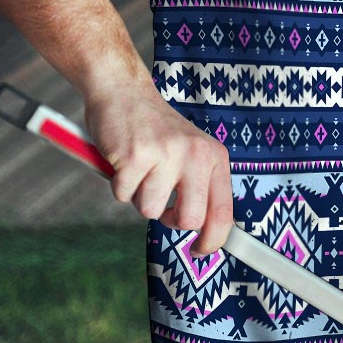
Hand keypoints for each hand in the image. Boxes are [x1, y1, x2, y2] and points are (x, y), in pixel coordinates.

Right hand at [84, 83, 232, 254]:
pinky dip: (118, 184)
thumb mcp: (191, 152)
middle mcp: (196, 154)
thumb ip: (200, 186)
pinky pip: (123, 195)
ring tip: (140, 168)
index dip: (213, 240)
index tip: (200, 251)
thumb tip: (206, 233)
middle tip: (161, 203)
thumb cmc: (155, 129)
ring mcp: (166, 154)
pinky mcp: (135, 156)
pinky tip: (123, 160)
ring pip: (150, 210)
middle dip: (170, 220)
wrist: (123, 91)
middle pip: (190, 219)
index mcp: (214, 156)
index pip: (224, 211)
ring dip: (139, 196)